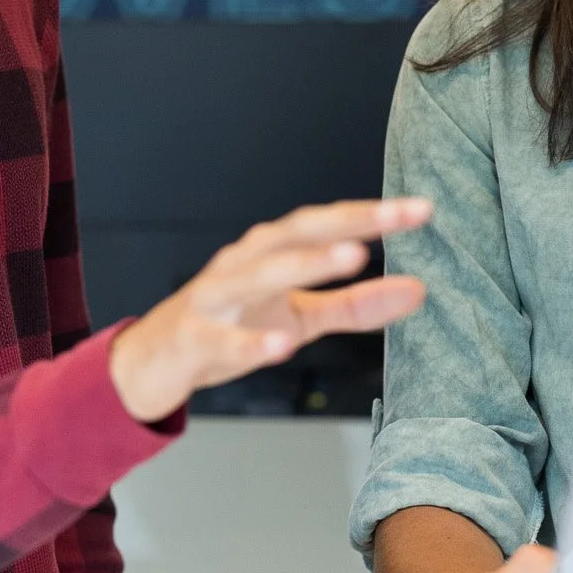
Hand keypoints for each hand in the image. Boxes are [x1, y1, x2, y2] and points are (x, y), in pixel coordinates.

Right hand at [108, 197, 430, 423]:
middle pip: (294, 233)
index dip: (370, 215)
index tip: (421, 210)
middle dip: (347, 222)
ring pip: (259, 274)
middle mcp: (241, 263)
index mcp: (268, 251)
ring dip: (305, 264)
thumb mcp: (299, 316)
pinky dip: (251, 341)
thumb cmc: (227, 325)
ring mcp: (213, 298)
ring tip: (352, 258)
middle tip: (397, 217)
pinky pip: (222, 340)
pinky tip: (283, 345)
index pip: (323, 224)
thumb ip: (355, 305)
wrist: (151, 362)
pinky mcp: (191, 338)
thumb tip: (418, 290)